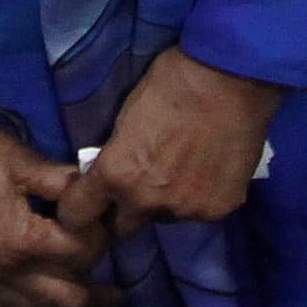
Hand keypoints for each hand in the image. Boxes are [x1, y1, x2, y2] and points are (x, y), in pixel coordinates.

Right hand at [0, 104, 112, 306]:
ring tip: (85, 299)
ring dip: (61, 305)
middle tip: (119, 294)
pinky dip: (27, 305)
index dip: (100, 239)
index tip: (110, 224)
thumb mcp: (20, 158)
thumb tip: (94, 189)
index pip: (78, 254)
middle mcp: (2, 269)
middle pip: (62, 297)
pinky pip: (1, 304)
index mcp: (21, 240)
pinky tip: (37, 295)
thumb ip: (61, 181)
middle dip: (93, 294)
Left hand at [55, 48, 280, 239]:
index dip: (79, 207)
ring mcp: (185, 210)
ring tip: (180, 169)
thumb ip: (117, 155)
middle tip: (137, 184)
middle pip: (122, 228)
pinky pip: (198, 211)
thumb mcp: (126, 117)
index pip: (77, 214)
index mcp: (117, 175)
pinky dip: (198, 196)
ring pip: (164, 218)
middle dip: (124, 211)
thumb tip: (114, 172)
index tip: (86, 200)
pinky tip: (207, 168)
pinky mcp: (218, 210)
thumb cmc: (171, 82)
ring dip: (163, 203)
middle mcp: (147, 201)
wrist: (229, 78)